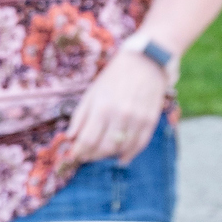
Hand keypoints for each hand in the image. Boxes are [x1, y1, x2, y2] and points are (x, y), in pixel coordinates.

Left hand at [60, 48, 165, 164]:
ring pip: (122, 148)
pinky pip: (140, 144)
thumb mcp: (91, 93)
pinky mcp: (151, 120)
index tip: (74, 155)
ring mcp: (138, 119)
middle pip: (104, 148)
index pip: (88, 140)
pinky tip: (121, 158)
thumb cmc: (113, 77)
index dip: (79, 151)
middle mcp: (120, 115)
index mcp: (102, 107)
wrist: (146, 62)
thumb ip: (80, 116)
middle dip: (92, 155)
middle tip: (86, 156)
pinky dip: (130, 154)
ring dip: (110, 155)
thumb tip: (70, 137)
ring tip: (101, 154)